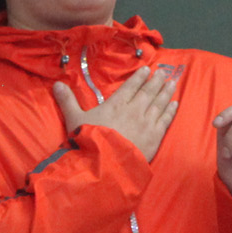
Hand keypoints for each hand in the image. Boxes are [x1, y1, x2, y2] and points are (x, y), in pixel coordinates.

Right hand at [53, 66, 177, 161]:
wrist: (107, 163)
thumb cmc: (90, 140)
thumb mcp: (75, 119)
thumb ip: (67, 101)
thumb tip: (56, 84)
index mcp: (116, 103)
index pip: (131, 86)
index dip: (139, 77)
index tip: (147, 69)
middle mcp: (134, 109)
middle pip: (148, 92)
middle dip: (156, 81)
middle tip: (164, 73)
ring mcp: (147, 122)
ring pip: (159, 103)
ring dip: (166, 92)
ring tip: (172, 82)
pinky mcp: (155, 136)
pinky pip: (166, 120)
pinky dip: (171, 110)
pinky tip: (175, 104)